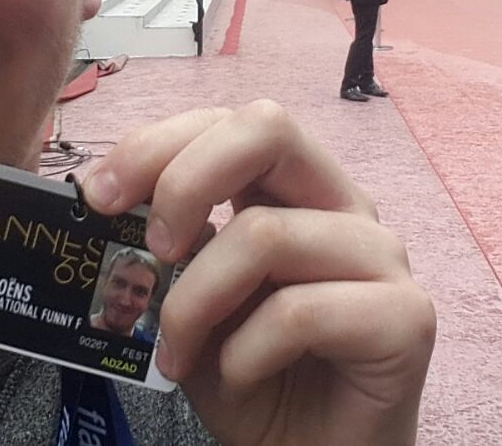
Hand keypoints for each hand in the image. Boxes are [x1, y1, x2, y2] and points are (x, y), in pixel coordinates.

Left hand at [82, 102, 433, 445]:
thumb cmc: (252, 377)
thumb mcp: (188, 303)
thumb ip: (164, 248)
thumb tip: (104, 202)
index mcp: (294, 189)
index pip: (229, 122)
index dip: (156, 145)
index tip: (97, 197)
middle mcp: (343, 207)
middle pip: (267, 128)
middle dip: (183, 179)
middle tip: (150, 249)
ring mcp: (382, 258)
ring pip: (265, 234)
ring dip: (195, 302)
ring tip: (175, 354)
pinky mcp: (405, 319)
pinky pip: (300, 312)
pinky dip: (245, 353)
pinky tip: (239, 378)